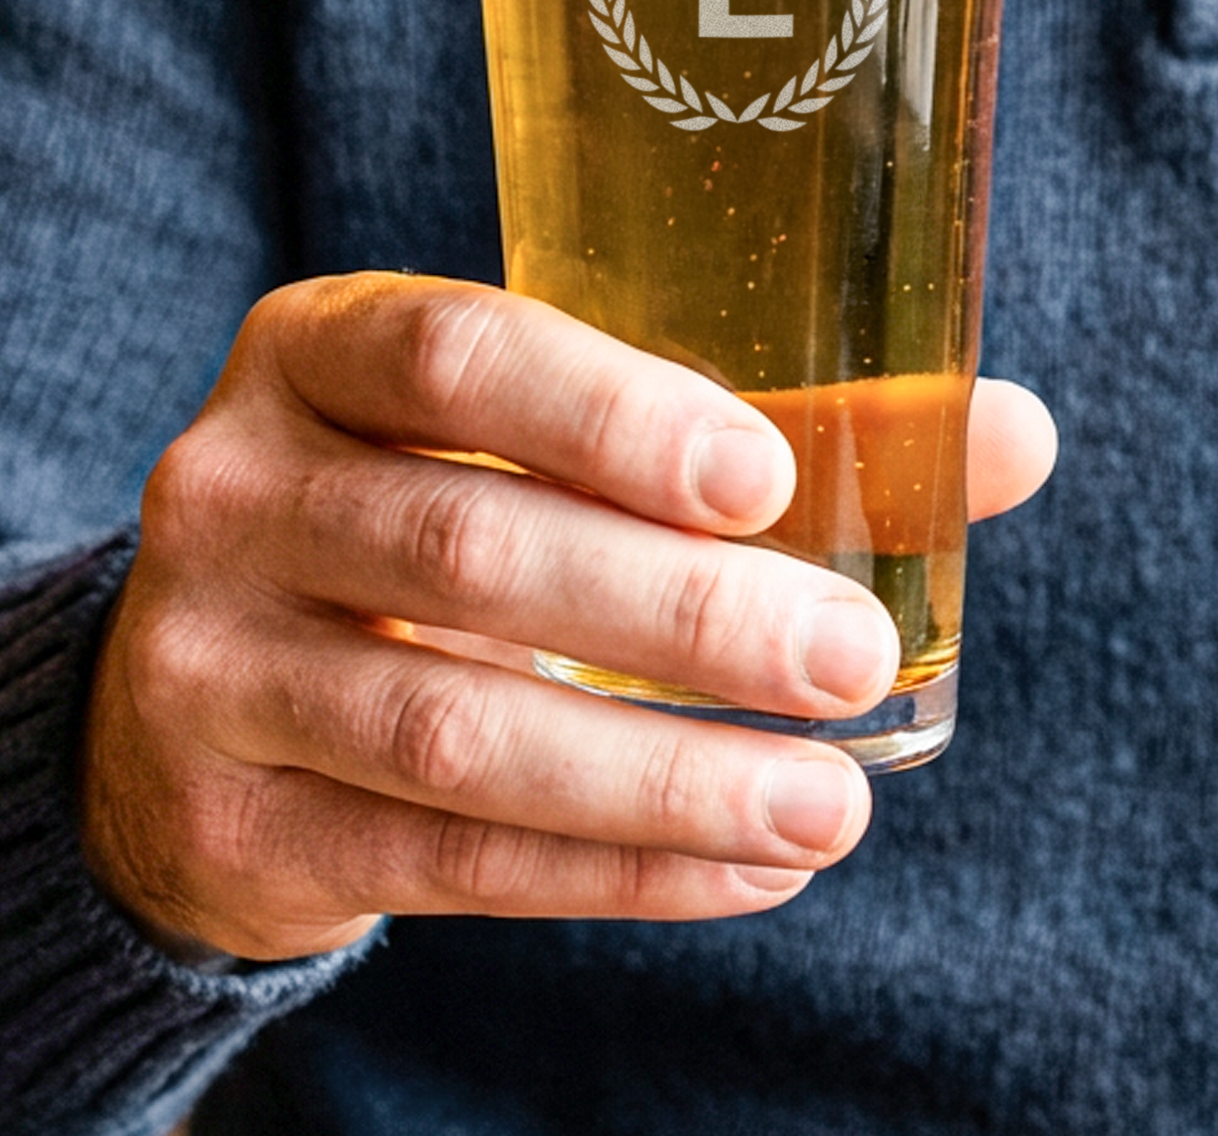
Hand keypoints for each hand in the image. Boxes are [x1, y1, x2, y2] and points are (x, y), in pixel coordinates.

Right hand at [80, 274, 1055, 960]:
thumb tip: (1008, 437)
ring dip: (661, 779)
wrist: (209, 683)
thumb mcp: (538, 440)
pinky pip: (442, 865)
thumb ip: (756, 434)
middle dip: (677, 615)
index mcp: (316, 346)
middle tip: (848, 656)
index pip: (452, 353)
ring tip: (828, 804)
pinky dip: (613, 871)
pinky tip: (747, 865)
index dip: (609, 415)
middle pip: (463, 551)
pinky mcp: (236, 821)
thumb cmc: (429, 511)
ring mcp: (209, 663)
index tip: (764, 481)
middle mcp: (234, 489)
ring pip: (450, 734)